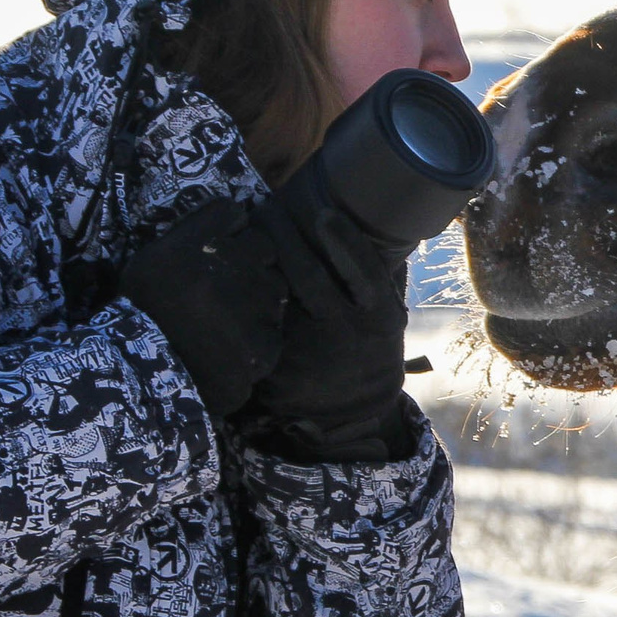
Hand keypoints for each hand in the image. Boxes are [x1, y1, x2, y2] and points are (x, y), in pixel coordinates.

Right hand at [119, 200, 288, 416]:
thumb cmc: (145, 303)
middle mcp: (240, 272)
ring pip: (276, 297)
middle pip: (268, 261)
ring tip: (226, 322)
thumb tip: (241, 211)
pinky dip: (257, 342)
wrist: (137, 364)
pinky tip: (230, 348)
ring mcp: (258, 312)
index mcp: (212, 244)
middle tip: (224, 293)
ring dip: (259, 305)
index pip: (250, 229)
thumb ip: (203, 224)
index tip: (220, 261)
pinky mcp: (264, 349)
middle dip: (252, 273)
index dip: (237, 245)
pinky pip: (273, 337)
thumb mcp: (160, 251)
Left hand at [240, 177, 414, 466]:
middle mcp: (347, 335)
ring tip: (246, 229)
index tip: (323, 213)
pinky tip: (232, 272)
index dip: (345, 243)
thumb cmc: (366, 345)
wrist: (351, 411)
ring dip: (258, 261)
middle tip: (267, 205)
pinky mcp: (278, 371)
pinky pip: (258, 324)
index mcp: (379, 319)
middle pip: (310, 277)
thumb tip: (374, 226)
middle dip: (286, 236)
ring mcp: (310, 356)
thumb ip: (375, 278)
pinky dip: (244, 296)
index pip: (364, 274)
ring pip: (279, 298)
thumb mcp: (384, 317)